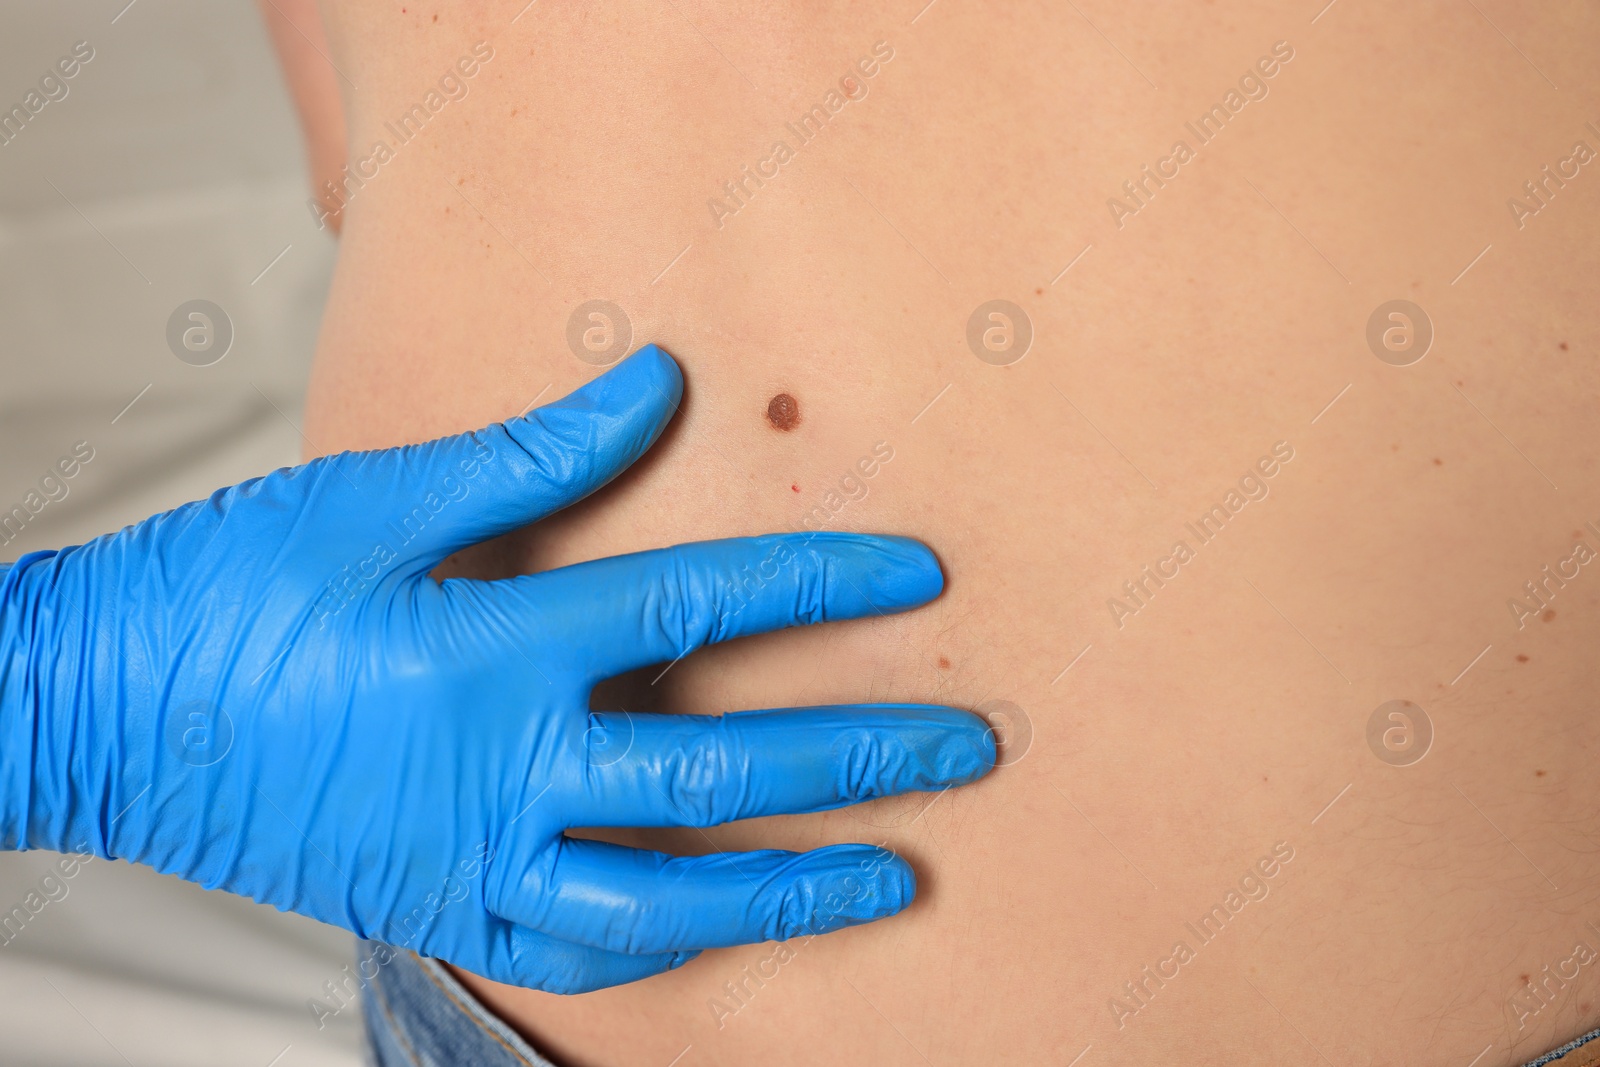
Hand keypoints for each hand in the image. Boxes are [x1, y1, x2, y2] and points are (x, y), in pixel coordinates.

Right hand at [0, 346, 992, 991]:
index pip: (703, 610)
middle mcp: (506, 769)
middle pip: (725, 774)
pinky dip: (663, 947)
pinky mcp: (442, 909)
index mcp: (497, 652)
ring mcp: (477, 857)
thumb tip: (652, 383)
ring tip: (895, 880)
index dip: (820, 585)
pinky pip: (576, 954)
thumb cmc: (222, 596)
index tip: (916, 578)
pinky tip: (723, 932)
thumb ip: (533, 454)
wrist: (89, 717)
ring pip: (673, 896)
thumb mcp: (374, 499)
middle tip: (967, 750)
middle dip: (861, 757)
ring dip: (796, 891)